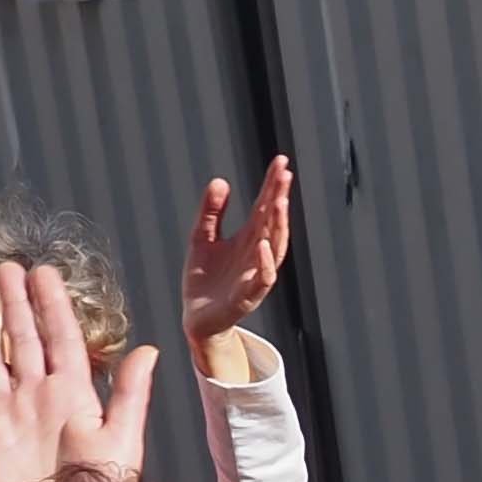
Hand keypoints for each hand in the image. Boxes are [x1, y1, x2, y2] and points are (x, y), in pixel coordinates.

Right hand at [0, 259, 158, 481]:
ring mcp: (7, 416)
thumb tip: (149, 348)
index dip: (52, 305)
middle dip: (14, 305)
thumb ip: (132, 395)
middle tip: (5, 269)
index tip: (44, 273)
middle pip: (23, 341)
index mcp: (72, 395)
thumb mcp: (121, 441)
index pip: (61, 337)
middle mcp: (37, 398)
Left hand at [179, 159, 294, 359]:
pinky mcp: (247, 296)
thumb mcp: (202, 237)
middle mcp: (257, 253)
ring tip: (279, 201)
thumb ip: (211, 211)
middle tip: (285, 173)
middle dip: (280, 197)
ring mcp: (255, 274)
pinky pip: (262, 279)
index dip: (273, 184)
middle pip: (273, 221)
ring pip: (274, 247)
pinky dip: (265, 263)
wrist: (196, 319)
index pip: (265, 206)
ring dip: (279, 225)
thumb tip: (220, 181)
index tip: (281, 162)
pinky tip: (262, 244)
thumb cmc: (204, 280)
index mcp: (248, 238)